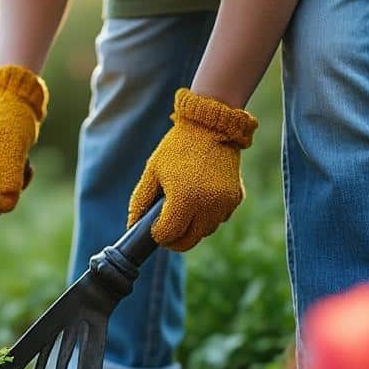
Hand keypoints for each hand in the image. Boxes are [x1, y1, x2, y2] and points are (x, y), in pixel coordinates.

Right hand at [0, 65, 47, 212]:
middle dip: (0, 191)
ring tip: (25, 165)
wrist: (14, 97)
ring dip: (8, 182)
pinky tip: (21, 162)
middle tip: (22, 178)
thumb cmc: (12, 120)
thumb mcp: (14, 152)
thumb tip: (4, 208)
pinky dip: (7, 174)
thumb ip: (9, 182)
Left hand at [128, 88, 258, 251]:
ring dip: (193, 229)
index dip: (158, 236)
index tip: (154, 230)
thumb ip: (140, 200)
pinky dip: (209, 217)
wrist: (211, 127)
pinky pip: (220, 219)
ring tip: (183, 213)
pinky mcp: (236, 198)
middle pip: (189, 241)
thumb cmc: (177, 148)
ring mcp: (224, 204)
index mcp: (184, 199)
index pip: (168, 234)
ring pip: (205, 232)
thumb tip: (132, 224)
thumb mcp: (153, 171)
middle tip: (166, 233)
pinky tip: (201, 201)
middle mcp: (207, 206)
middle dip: (175, 240)